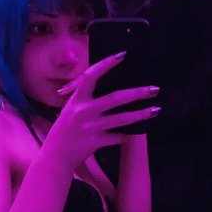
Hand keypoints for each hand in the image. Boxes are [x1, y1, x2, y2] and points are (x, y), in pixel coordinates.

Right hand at [44, 53, 159, 168]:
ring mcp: (91, 127)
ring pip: (122, 119)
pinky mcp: (96, 142)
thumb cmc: (65, 129)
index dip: (106, 64)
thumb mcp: (70, 109)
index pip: (92, 76)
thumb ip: (85, 97)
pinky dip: (126, 135)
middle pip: (115, 98)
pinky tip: (134, 133)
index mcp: (76, 99)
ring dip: (141, 114)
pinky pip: (117, 137)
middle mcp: (84, 111)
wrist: (56, 155)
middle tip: (154, 89)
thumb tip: (110, 88)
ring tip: (155, 110)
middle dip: (137, 93)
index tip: (122, 55)